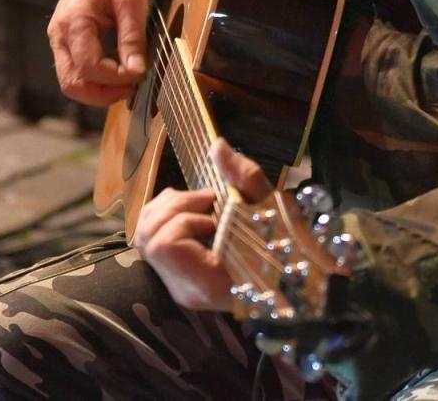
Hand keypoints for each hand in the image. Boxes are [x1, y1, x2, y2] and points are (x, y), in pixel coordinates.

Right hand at [46, 0, 145, 104]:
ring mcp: (57, 39)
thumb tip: (136, 71)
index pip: (90, 67)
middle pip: (72, 84)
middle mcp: (59, 34)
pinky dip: (92, 80)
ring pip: (69, 82)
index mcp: (74, 21)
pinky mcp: (62, 42)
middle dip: (103, 94)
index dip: (116, 78)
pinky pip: (72, 71)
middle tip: (131, 88)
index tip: (140, 72)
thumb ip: (132, 36)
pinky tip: (114, 73)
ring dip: (96, 91)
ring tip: (124, 83)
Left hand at [135, 139, 271, 309]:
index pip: (165, 244)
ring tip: (203, 206)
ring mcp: (177, 285)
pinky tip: (194, 213)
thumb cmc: (286, 248)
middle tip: (210, 201)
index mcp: (206, 283)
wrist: (294, 281)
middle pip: (148, 236)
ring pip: (143, 235)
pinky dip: (166, 216)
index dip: (185, 218)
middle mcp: (184, 289)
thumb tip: (217, 146)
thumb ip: (243, 177)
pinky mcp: (175, 275)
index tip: (215, 213)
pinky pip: (151, 239)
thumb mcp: (270, 209)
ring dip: (169, 209)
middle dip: (175, 207)